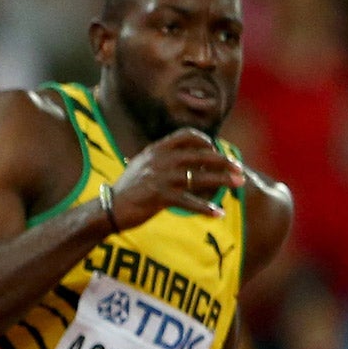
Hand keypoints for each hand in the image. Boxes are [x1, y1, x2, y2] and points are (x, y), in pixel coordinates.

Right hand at [108, 128, 244, 227]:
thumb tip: (179, 157)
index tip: (215, 149)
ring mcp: (163, 178)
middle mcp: (162, 160)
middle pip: (202, 156)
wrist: (108, 208)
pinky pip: (191, 202)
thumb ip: (159, 158)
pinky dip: (206, 208)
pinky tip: (218, 213)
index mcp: (157, 149)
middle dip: (224, 161)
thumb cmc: (125, 189)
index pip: (188, 135)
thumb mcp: (140, 165)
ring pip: (202, 177)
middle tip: (238, 169)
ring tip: (239, 184)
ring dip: (224, 180)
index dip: (206, 141)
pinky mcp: (162, 198)